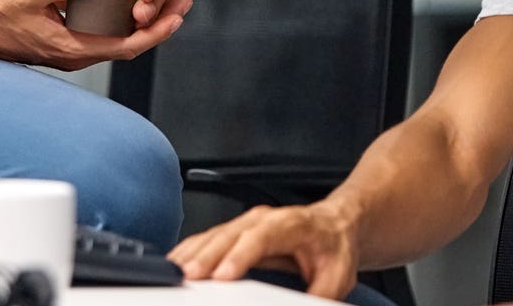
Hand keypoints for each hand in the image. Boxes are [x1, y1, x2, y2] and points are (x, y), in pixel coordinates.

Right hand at [0, 0, 191, 70]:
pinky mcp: (69, 42)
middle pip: (129, 44)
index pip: (125, 45)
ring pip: (120, 40)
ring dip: (146, 23)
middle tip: (184, 2)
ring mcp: (73, 50)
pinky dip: (125, 21)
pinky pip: (107, 34)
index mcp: (71, 48)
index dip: (155, 32)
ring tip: (170, 2)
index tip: (176, 16)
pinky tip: (135, 3)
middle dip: (159, 25)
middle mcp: (77, 54)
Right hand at [167, 203, 357, 295]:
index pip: (262, 235)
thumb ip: (319, 294)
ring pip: (214, 234)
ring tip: (175, 275)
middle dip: (207, 256)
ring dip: (193, 254)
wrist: (335, 226)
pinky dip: (190, 251)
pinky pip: (207, 238)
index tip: (222, 275)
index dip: (240, 254)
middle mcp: (265, 219)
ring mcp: (247, 223)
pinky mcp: (235, 232)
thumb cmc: (333, 248)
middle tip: (189, 278)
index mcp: (292, 224)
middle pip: (230, 234)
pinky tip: (177, 264)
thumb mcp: (337, 276)